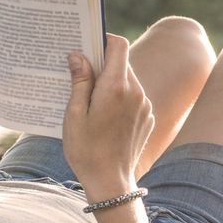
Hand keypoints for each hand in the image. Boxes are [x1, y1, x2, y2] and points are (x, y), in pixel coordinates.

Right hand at [63, 34, 155, 201]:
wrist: (110, 182)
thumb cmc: (87, 150)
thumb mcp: (74, 114)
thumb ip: (79, 81)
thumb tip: (79, 55)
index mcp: (116, 87)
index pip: (118, 45)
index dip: (103, 40)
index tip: (87, 45)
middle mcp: (136, 92)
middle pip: (122, 63)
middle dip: (102, 64)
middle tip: (80, 74)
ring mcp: (145, 106)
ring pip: (128, 80)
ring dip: (110, 82)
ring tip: (89, 99)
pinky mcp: (148, 118)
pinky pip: (134, 98)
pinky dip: (119, 98)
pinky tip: (103, 115)